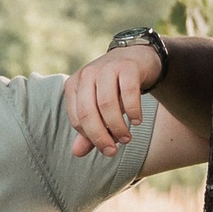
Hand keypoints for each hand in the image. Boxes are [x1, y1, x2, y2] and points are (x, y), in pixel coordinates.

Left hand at [64, 40, 161, 156]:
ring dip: (117, 126)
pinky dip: (133, 111)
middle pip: (88, 112)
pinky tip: (137, 121)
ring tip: (126, 138)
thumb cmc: (114, 88)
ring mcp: (106, 68)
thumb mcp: (98, 108)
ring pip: (107, 104)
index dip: (91, 137)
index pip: (77, 119)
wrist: (137, 58)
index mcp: (74, 84)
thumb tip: (76, 153)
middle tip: (113, 151)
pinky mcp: (127, 66)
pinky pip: (128, 93)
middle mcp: (87, 74)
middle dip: (100, 136)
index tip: (105, 147)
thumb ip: (88, 130)